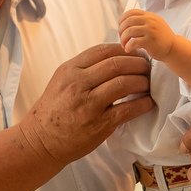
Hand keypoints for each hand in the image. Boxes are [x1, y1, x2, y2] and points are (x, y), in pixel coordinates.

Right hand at [18, 43, 152, 166]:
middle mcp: (78, 84)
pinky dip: (143, 104)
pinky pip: (128, 109)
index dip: (125, 50)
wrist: (42, 140)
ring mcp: (89, 104)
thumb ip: (84, 69)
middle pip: (116, 65)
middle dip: (137, 64)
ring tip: (148, 83)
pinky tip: (148, 102)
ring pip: (124, 83)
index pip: (103, 51)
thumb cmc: (54, 110)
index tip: (135, 53)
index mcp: (70, 70)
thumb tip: (115, 58)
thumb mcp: (62, 81)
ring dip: (142, 81)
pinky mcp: (99, 124)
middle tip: (147, 67)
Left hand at [118, 9, 175, 59]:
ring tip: (124, 45)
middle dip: (120, 30)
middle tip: (121, 38)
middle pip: (128, 21)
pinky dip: (128, 46)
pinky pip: (134, 42)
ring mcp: (151, 30)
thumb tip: (124, 22)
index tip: (120, 28)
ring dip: (123, 39)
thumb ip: (142, 21)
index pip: (131, 12)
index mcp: (149, 16)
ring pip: (129, 31)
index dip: (122, 19)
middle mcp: (150, 21)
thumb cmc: (161, 38)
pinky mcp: (150, 41)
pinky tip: (128, 49)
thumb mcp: (153, 24)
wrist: (173, 48)